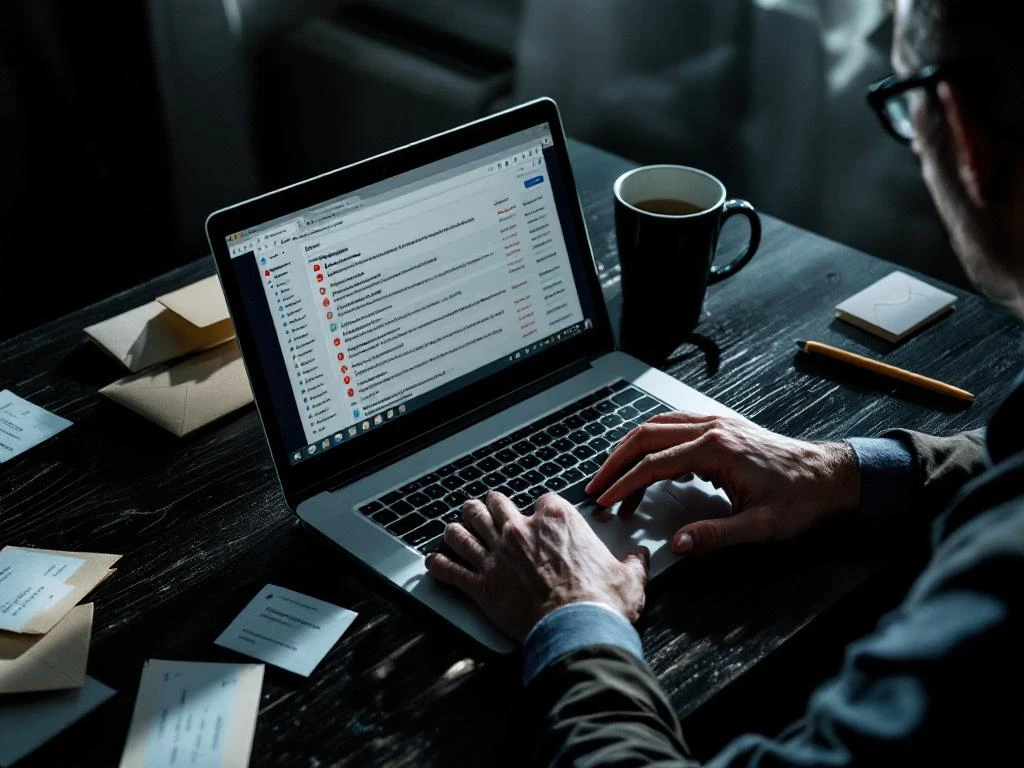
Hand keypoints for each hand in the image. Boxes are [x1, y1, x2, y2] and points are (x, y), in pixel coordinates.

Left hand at [425, 491, 648, 640]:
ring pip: (463, 529)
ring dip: (457, 529)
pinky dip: (439, 566)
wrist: (577, 630)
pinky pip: (449, 569)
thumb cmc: (601, 602)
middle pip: (492, 503)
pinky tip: (434, 563)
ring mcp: (496, 556)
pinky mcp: (480, 584)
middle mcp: (520, 530)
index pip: (540, 498)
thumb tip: (639, 558)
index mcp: (556, 519)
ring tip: (454, 531)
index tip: (538, 518)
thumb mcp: (628, 576)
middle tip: (486, 512)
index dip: (538, 508)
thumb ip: (632, 562)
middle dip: (488, 507)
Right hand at [585, 412, 859, 555]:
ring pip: (658, 425)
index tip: (605, 501)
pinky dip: (654, 440)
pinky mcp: (723, 426)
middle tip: (596, 486)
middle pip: (646, 436)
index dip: (624, 484)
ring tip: (615, 475)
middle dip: (616, 462)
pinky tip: (652, 461)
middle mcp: (712, 428)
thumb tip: (677, 544)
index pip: (653, 464)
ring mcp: (716, 423)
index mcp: (715, 450)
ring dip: (631, 448)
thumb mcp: (759, 526)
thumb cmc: (800, 498)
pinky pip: (676, 424)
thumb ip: (714, 535)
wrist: (831, 474)